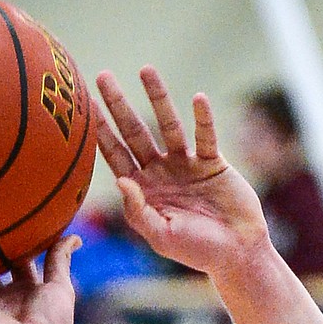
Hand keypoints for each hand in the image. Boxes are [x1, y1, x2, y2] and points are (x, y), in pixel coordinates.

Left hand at [95, 66, 269, 279]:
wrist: (236, 253)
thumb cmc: (197, 252)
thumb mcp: (162, 237)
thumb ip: (138, 212)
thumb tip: (120, 181)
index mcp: (143, 190)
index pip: (116, 155)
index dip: (101, 132)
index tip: (86, 107)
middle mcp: (160, 172)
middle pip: (135, 132)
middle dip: (118, 105)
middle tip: (102, 76)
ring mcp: (185, 164)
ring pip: (168, 124)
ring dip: (158, 97)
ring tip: (146, 70)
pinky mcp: (212, 162)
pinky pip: (205, 135)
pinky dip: (203, 119)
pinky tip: (198, 100)